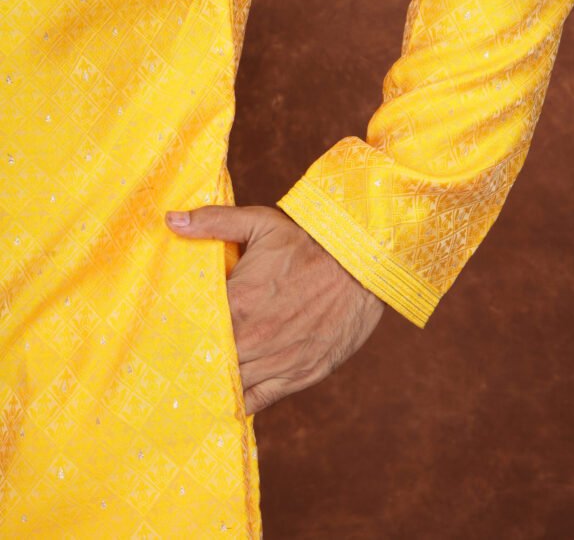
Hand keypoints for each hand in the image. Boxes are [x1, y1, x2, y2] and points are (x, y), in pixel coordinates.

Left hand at [164, 204, 384, 414]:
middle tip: (168, 363)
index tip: (160, 333)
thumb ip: (213, 222)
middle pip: (207, 362)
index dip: (176, 333)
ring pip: (230, 384)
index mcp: (239, 302)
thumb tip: (170, 220)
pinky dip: (239, 403)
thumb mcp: (260, 223)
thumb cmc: (309, 243)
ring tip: (189, 383)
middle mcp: (255, 338)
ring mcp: (278, 361)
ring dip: (211, 383)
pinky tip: (222, 399)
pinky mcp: (299, 375)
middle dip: (189, 362)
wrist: (363, 266)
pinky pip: (258, 400)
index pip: (193, 328)